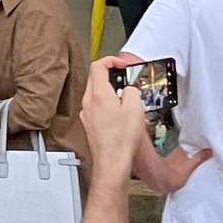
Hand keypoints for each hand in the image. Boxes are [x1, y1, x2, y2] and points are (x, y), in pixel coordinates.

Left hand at [80, 56, 149, 177]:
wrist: (112, 162)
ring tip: (128, 103)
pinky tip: (122, 117)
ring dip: (112, 93)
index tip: (122, 64)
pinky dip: (109, 107)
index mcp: (98, 94)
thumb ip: (131, 91)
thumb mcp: (134, 108)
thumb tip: (128, 89)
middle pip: (96, 79)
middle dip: (113, 77)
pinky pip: (98, 108)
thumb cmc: (121, 139)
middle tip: (127, 81)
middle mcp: (88, 102)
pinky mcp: (90, 124)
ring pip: (97, 95)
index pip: (98, 65)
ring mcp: (87, 114)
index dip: (111, 60)